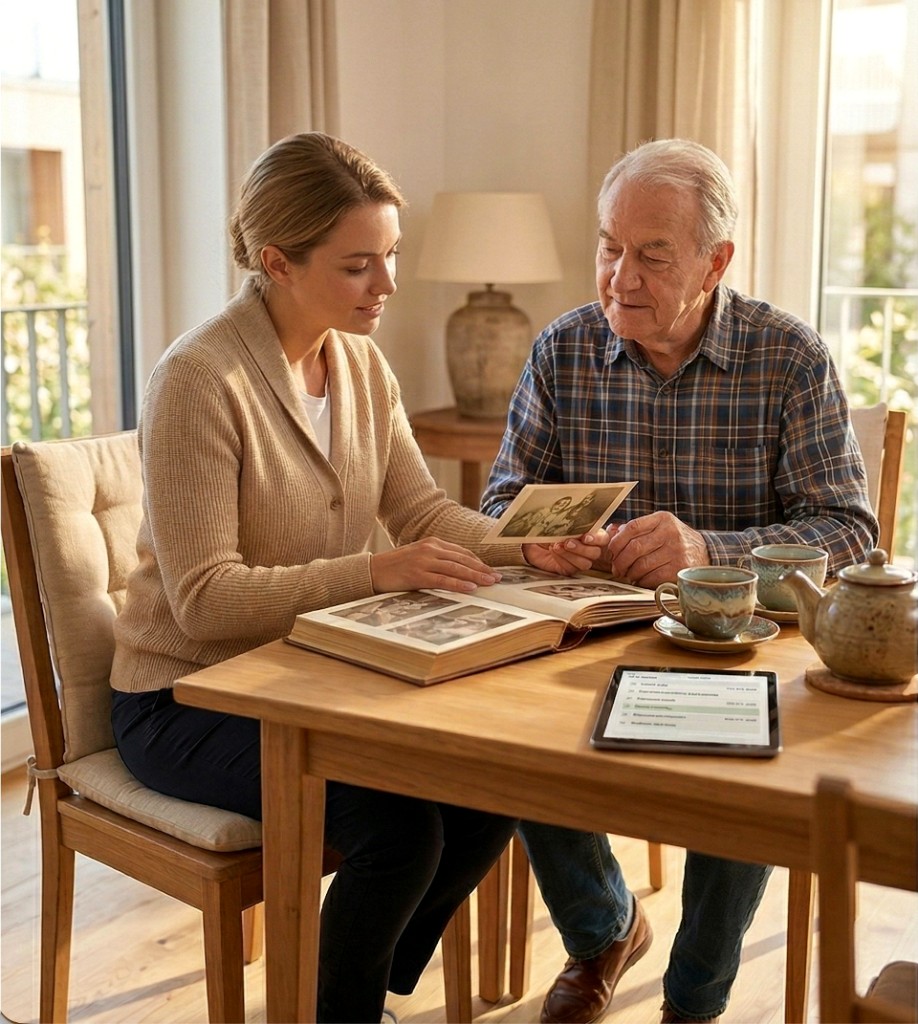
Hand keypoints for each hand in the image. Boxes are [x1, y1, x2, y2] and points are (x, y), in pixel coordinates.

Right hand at [370, 538, 501, 593]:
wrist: (372, 570)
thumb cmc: (396, 567)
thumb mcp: (419, 557)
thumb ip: (437, 560)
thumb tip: (459, 571)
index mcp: (432, 543)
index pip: (461, 552)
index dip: (478, 562)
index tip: (490, 570)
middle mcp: (430, 549)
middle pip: (462, 559)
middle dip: (482, 569)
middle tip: (497, 578)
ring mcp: (423, 561)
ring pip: (456, 569)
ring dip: (476, 576)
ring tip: (490, 583)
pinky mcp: (417, 575)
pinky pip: (442, 580)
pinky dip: (458, 584)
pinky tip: (470, 588)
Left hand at [522, 527, 610, 575]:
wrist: (530, 540)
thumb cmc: (546, 529)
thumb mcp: (557, 521)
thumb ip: (569, 521)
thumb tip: (571, 518)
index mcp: (589, 534)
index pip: (602, 539)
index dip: (596, 539)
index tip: (585, 537)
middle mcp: (586, 548)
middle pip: (595, 553)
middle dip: (581, 548)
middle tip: (568, 542)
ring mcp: (578, 560)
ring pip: (585, 563)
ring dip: (571, 555)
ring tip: (557, 546)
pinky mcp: (568, 569)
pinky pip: (570, 569)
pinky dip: (562, 559)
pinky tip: (554, 551)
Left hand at [605, 512, 708, 587]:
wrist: (705, 552)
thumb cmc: (674, 541)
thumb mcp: (659, 527)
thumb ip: (636, 529)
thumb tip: (609, 533)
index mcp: (662, 519)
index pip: (632, 527)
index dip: (616, 541)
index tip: (611, 552)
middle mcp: (671, 533)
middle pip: (634, 548)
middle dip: (620, 561)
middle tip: (617, 569)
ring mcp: (677, 551)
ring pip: (641, 565)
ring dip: (630, 573)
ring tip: (629, 575)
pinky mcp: (680, 569)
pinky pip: (651, 578)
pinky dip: (642, 581)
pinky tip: (642, 580)